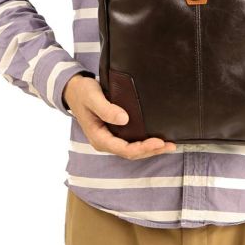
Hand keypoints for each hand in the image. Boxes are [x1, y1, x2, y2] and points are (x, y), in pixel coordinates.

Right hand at [62, 74, 176, 159]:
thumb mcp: (92, 97)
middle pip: (131, 153)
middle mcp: (105, 142)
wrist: (74, 90)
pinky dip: (145, 143)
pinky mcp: (115, 134)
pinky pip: (132, 143)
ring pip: (133, 150)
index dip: (143, 148)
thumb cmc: (83, 92)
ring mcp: (110, 139)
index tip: (159, 141)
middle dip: (151, 151)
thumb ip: (106, 109)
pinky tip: (158, 140)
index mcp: (99, 138)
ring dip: (151, 149)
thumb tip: (124, 119)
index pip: (124, 149)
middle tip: (170, 145)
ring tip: (169, 145)